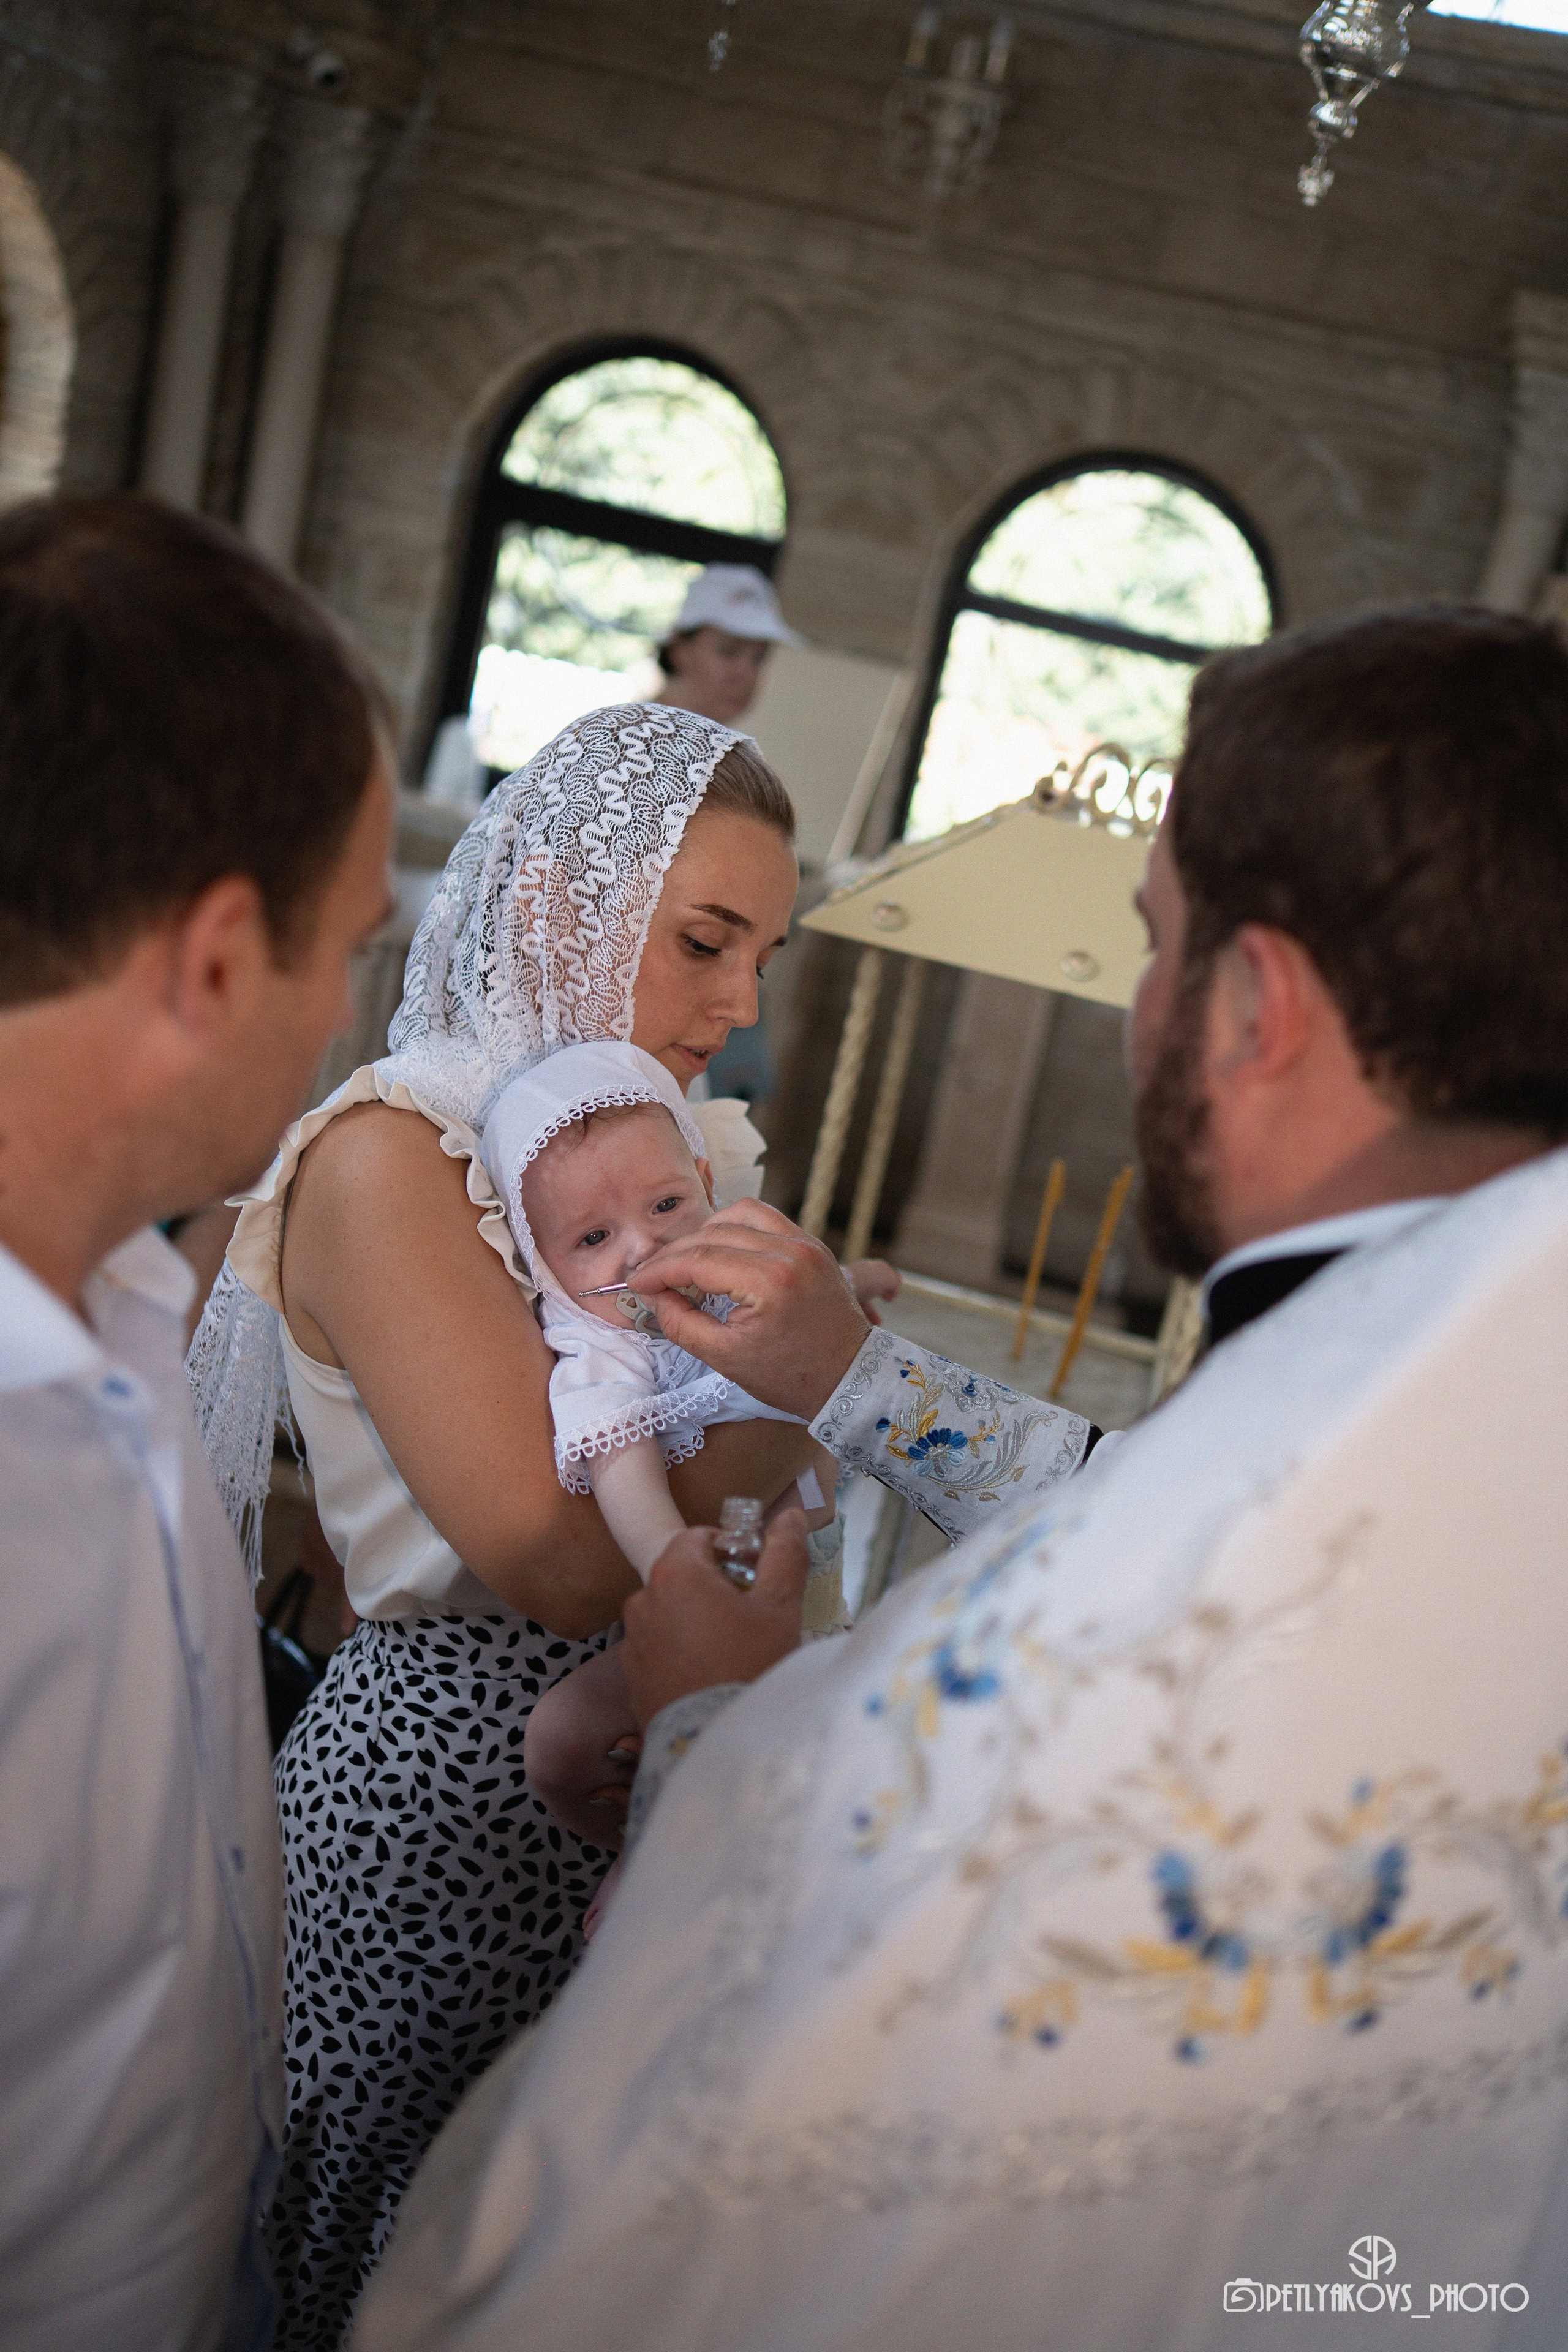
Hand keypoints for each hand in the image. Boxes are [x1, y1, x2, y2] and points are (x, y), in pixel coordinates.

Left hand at [620, 1509, 809, 1729]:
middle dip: (713, 1587)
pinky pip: (658, 1647)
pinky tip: (707, 1675)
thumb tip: (791, 1514)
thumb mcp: (780, 1606)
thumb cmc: (751, 1666)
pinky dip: (679, 1651)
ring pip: (669, 1612)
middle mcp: (642, 1599)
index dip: (730, 1551)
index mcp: (675, 1572)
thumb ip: (784, 1553)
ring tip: (728, 1652)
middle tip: (748, 1618)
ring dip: (694, 1620)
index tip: (753, 1579)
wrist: (716, 1742)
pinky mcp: (630, 1675)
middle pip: (682, 1575)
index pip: (699, 1537)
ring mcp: (632, 1639)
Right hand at [629, 1199, 871, 1417]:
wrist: (849, 1380)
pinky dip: (737, 1228)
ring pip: (739, 1214)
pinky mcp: (813, 1244)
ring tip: (687, 1263)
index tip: (637, 1284)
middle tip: (653, 1276)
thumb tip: (653, 1295)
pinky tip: (721, 1252)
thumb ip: (681, 1322)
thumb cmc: (790, 1377)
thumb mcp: (725, 1359)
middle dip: (675, 1253)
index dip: (659, 1270)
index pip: (698, 1259)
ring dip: (706, 1233)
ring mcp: (806, 1242)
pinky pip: (765, 1219)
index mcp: (769, 1281)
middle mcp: (790, 1251)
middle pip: (714, 1232)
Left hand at [844, 1257, 899, 1325]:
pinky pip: (854, 1311)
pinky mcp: (841, 1302)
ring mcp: (848, 1288)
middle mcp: (858, 1276)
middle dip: (882, 1292)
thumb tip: (893, 1288)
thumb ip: (893, 1281)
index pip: (881, 1270)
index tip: (898, 1285)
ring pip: (862, 1299)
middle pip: (872, 1283)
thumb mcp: (887, 1278)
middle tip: (890, 1300)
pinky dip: (862, 1318)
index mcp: (869, 1267)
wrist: (838, 1289)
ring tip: (879, 1322)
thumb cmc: (866, 1281)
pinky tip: (869, 1327)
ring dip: (872, 1311)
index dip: (891, 1278)